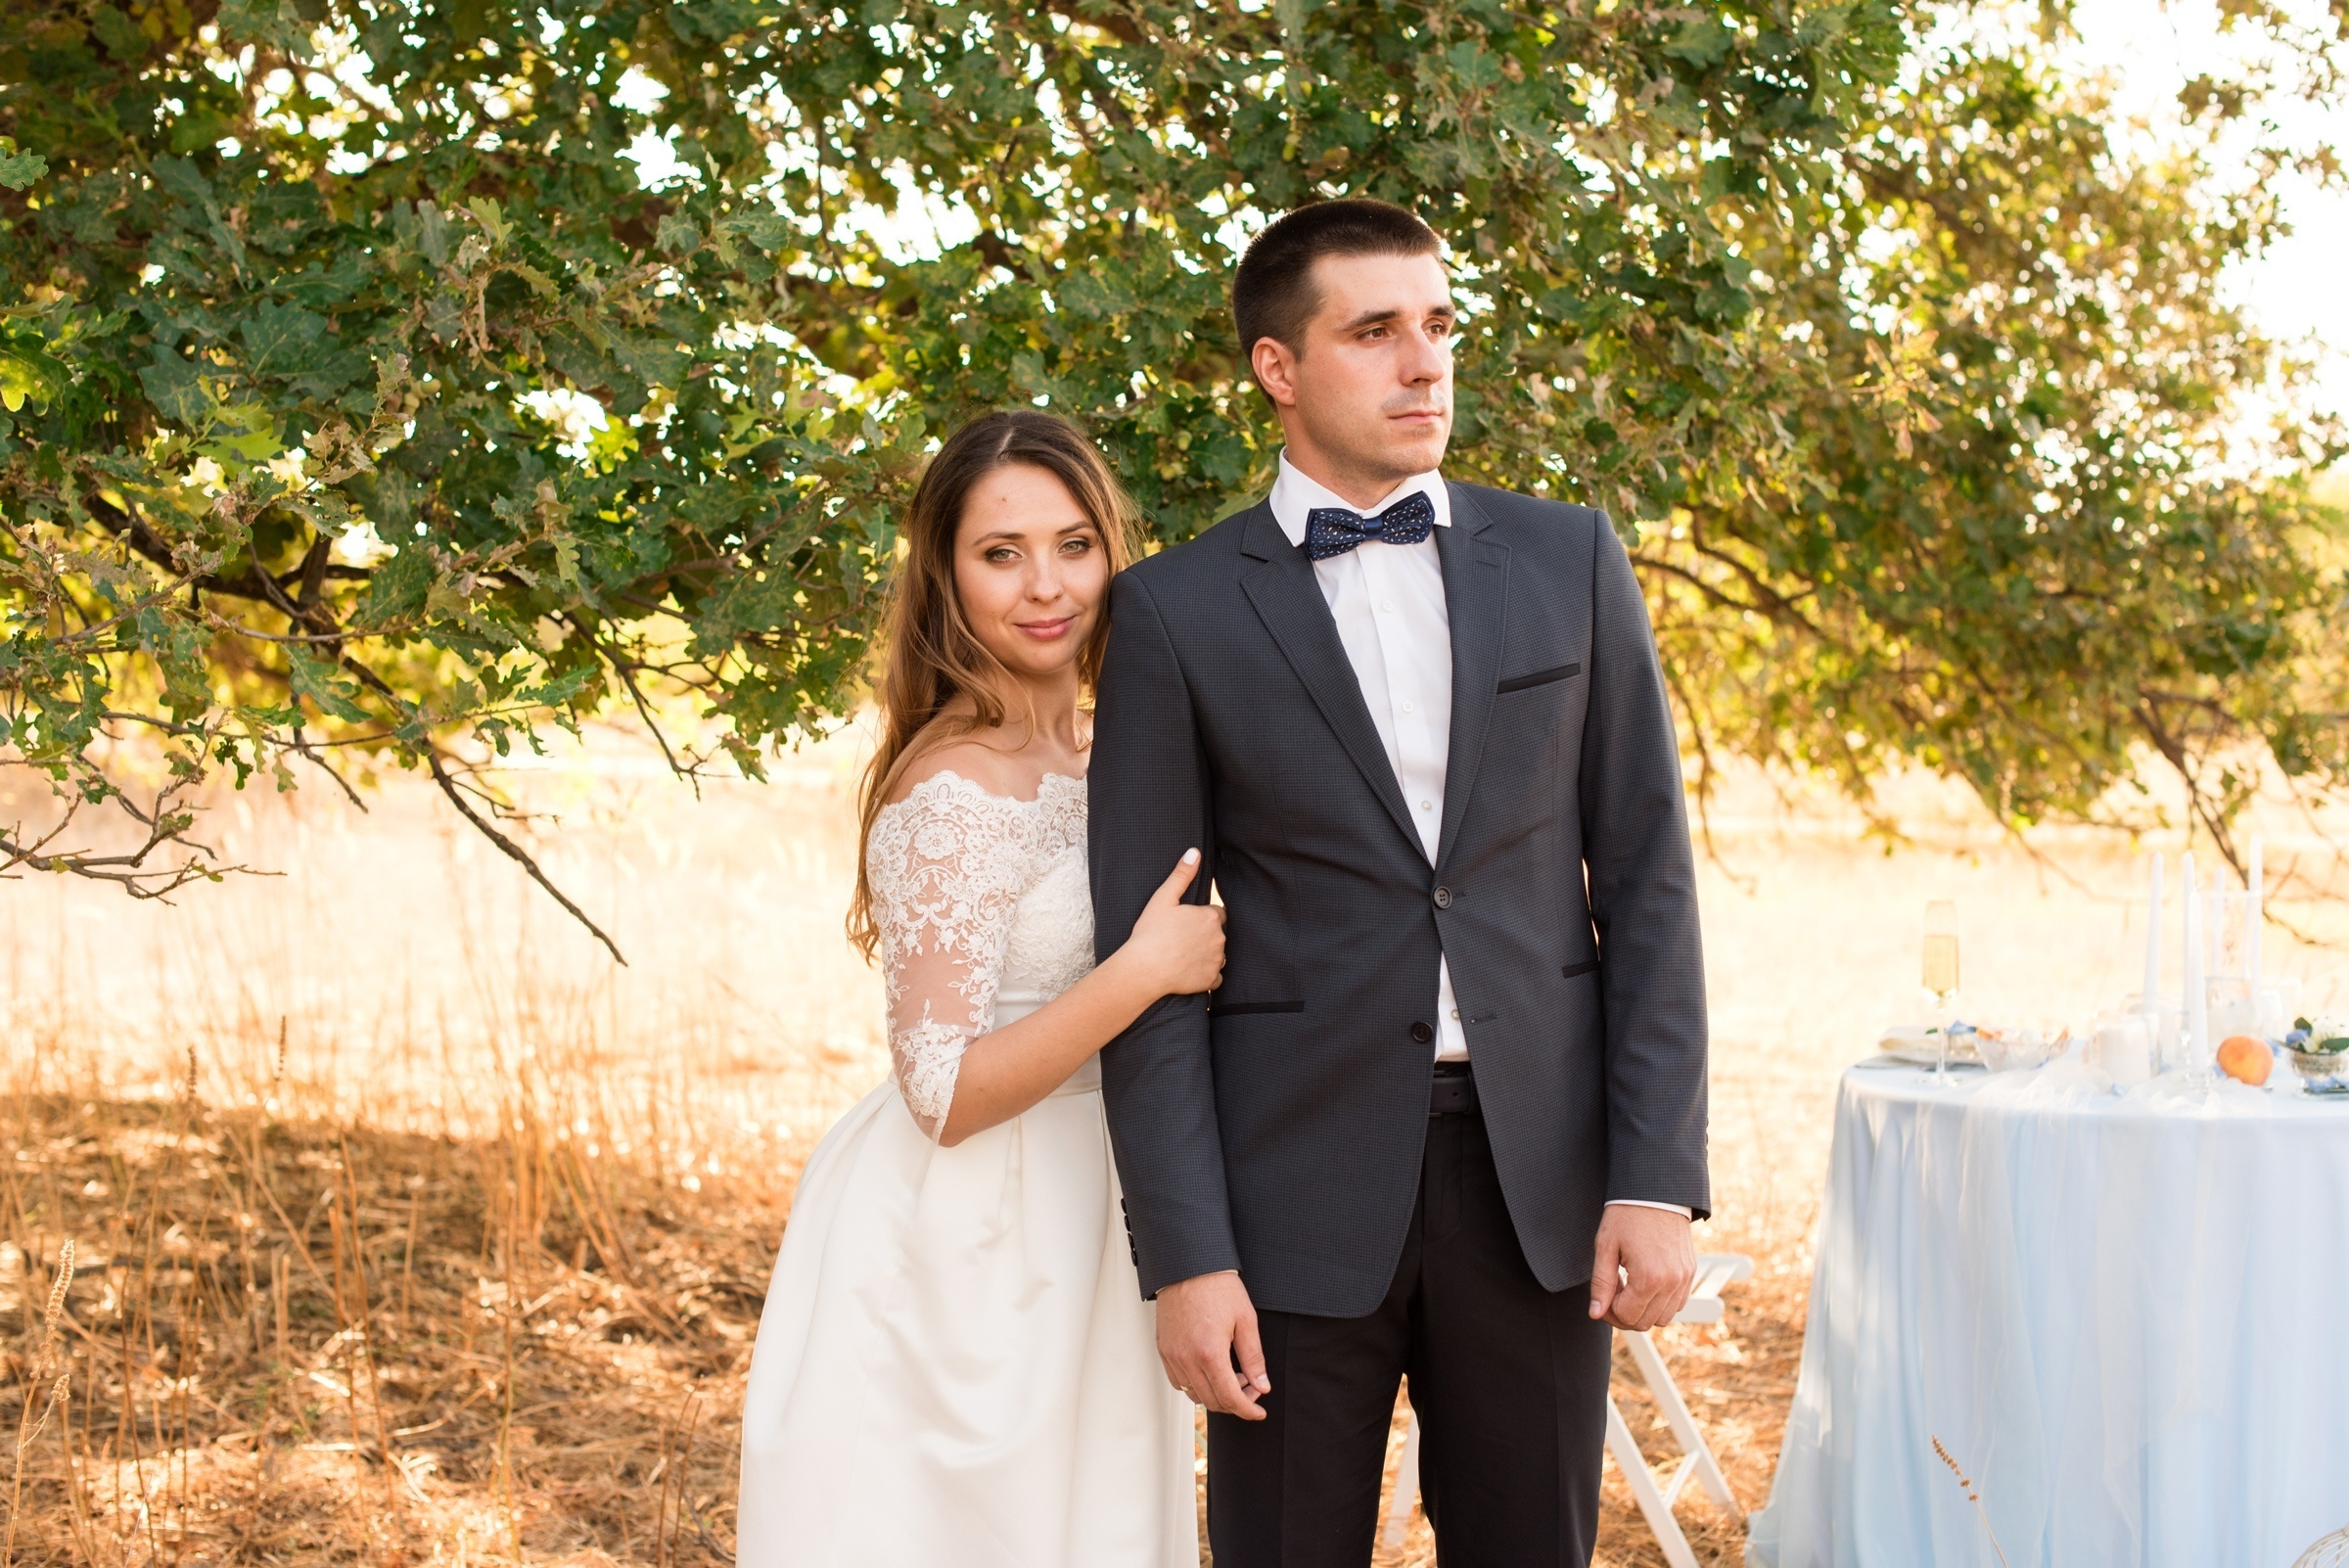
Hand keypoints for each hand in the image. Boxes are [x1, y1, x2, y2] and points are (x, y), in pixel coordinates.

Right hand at [1118, 849, 1225, 996]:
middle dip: (1204, 936)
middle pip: (1217, 934)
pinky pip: (1215, 977)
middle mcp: (1219, 938)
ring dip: (1206, 955)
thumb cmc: (1151, 932)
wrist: (1144, 969)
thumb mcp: (1163, 898)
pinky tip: (1188, 972)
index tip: (1186, 923)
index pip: (1217, 914)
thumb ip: (1181, 874)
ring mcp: (1217, 961)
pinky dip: (1205, 975)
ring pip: (1217, 955)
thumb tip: (1194, 852)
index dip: (1202, 917)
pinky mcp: (1211, 980)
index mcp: (1210, 917)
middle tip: (1181, 939)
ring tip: (1182, 956)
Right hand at [1155, 1270, 1268, 1419]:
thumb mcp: (1246, 1320)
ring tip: (1231, 1376)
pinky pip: (1178, 1382)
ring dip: (1215, 1394)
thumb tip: (1261, 1386)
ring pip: (1194, 1394)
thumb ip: (1254, 1358)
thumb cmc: (1218, 1288)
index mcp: (1210, 1353)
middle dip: (1235, 1402)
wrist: (1189, 1266)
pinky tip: (1209, 1370)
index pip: (1230, 1398)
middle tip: (1250, 1387)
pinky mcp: (1164, 1350)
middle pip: (1212, 1401)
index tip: (1258, 1412)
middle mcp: (1187, 1359)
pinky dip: (1196, 1385)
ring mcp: (1172, 1356)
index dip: (1248, 1410)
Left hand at [1588, 1204, 1695, 1330]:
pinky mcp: (1690, 1272)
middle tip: (1614, 1290)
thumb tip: (1596, 1313)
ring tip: (1629, 1285)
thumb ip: (1601, 1284)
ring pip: (1663, 1317)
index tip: (1604, 1296)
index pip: (1627, 1317)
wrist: (1655, 1191)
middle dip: (1625, 1313)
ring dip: (1644, 1309)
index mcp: (1649, 1278)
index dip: (1610, 1312)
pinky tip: (1645, 1283)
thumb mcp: (1606, 1247)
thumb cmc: (1627, 1214)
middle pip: (1646, 1322)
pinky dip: (1661, 1302)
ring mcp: (1684, 1278)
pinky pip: (1677, 1303)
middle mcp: (1671, 1283)